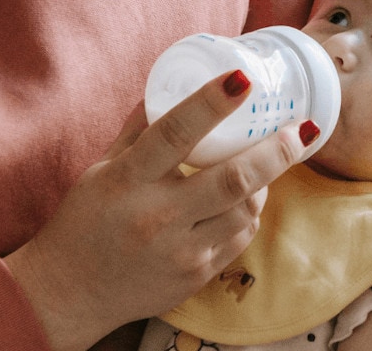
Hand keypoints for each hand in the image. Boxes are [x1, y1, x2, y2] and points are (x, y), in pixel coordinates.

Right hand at [5, 70, 318, 349]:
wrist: (71, 292)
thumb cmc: (84, 222)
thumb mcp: (102, 168)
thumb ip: (138, 129)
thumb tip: (169, 84)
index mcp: (127, 181)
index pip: (174, 133)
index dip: (211, 103)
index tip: (242, 79)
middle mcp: (156, 216)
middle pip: (233, 179)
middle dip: (275, 151)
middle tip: (299, 129)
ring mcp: (180, 251)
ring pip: (246, 211)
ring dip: (264, 183)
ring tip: (266, 162)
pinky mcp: (195, 276)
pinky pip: (238, 239)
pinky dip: (247, 214)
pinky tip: (242, 200)